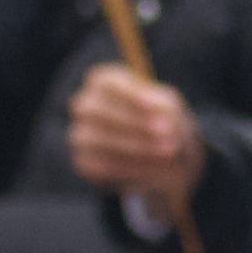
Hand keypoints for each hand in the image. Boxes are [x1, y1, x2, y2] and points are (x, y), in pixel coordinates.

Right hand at [67, 63, 205, 207]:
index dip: (130, 95)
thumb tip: (160, 114)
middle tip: (167, 138)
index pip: (108, 83)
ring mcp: (81, 135)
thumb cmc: (162, 120)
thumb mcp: (170, 108)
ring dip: (137, 149)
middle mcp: (86, 106)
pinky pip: (103, 167)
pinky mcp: (85, 163)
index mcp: (104, 82)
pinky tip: (153, 169)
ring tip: (166, 155)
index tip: (155, 108)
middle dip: (136, 126)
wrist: (159, 156)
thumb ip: (165, 107)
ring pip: (102, 142)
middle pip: (100, 112)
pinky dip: (131, 169)